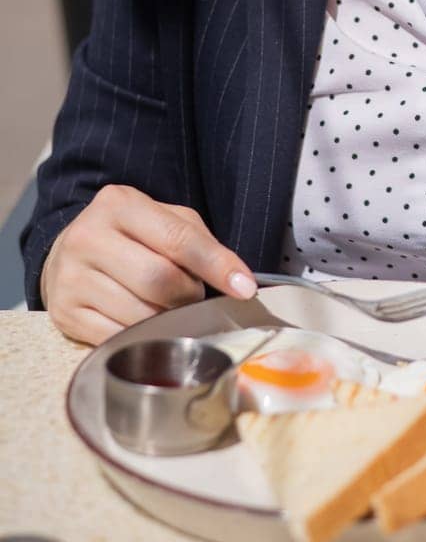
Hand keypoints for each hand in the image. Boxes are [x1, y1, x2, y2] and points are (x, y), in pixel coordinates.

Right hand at [40, 184, 257, 345]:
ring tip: (165, 306)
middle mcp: (88, 237)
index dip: (216, 265)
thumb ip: (200, 242)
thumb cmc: (130, 235)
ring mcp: (71, 277)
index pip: (178, 239)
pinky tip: (143, 324)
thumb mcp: (163, 221)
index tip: (244, 288)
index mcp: (118, 204)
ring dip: (167, 319)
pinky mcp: (64, 313)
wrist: (68, 251)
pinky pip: (116, 337)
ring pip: (139, 314)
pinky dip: (142, 337)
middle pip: (159, 280)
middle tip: (191, 295)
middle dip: (188, 295)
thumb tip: (238, 282)